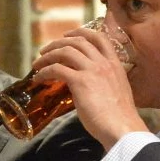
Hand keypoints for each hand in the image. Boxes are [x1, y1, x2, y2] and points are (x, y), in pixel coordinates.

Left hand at [30, 26, 146, 149]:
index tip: (68, 35)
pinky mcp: (80, 82)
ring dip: (48, 55)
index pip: (99, 38)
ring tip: (38, 62)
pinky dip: (44, 71)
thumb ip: (105, 83)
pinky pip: (56, 69)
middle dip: (59, 42)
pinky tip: (38, 78)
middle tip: (47, 50)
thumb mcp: (117, 92)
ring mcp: (92, 70)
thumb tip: (90, 87)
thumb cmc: (120, 117)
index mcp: (115, 65)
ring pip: (65, 51)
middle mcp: (104, 63)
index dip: (81, 32)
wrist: (121, 127)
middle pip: (78, 42)